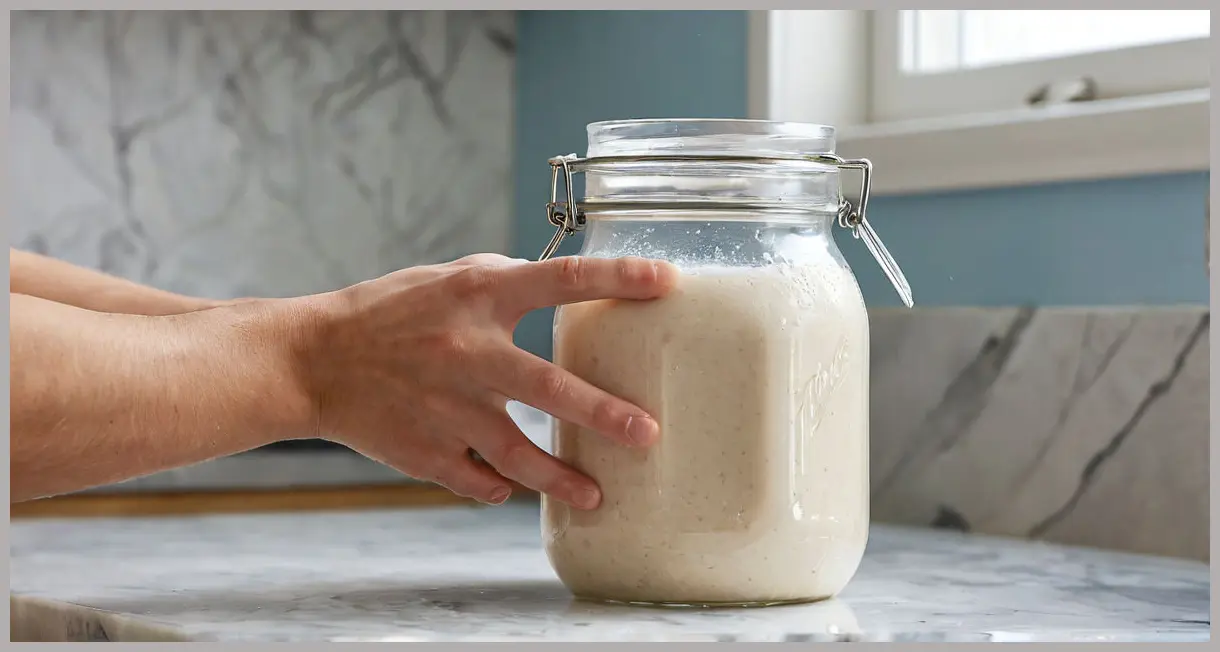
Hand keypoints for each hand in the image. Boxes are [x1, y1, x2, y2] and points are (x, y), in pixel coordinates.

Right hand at [294, 254, 678, 509]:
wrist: (312, 360)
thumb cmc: (388, 312)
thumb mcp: (446, 279)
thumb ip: (505, 284)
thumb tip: (564, 291)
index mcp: (477, 297)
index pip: (560, 279)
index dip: (616, 278)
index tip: (666, 282)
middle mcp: (466, 352)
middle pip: (547, 386)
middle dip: (603, 413)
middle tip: (650, 433)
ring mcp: (446, 408)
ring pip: (516, 455)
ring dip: (561, 479)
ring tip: (597, 494)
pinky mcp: (426, 452)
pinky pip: (477, 481)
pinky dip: (497, 488)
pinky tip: (513, 490)